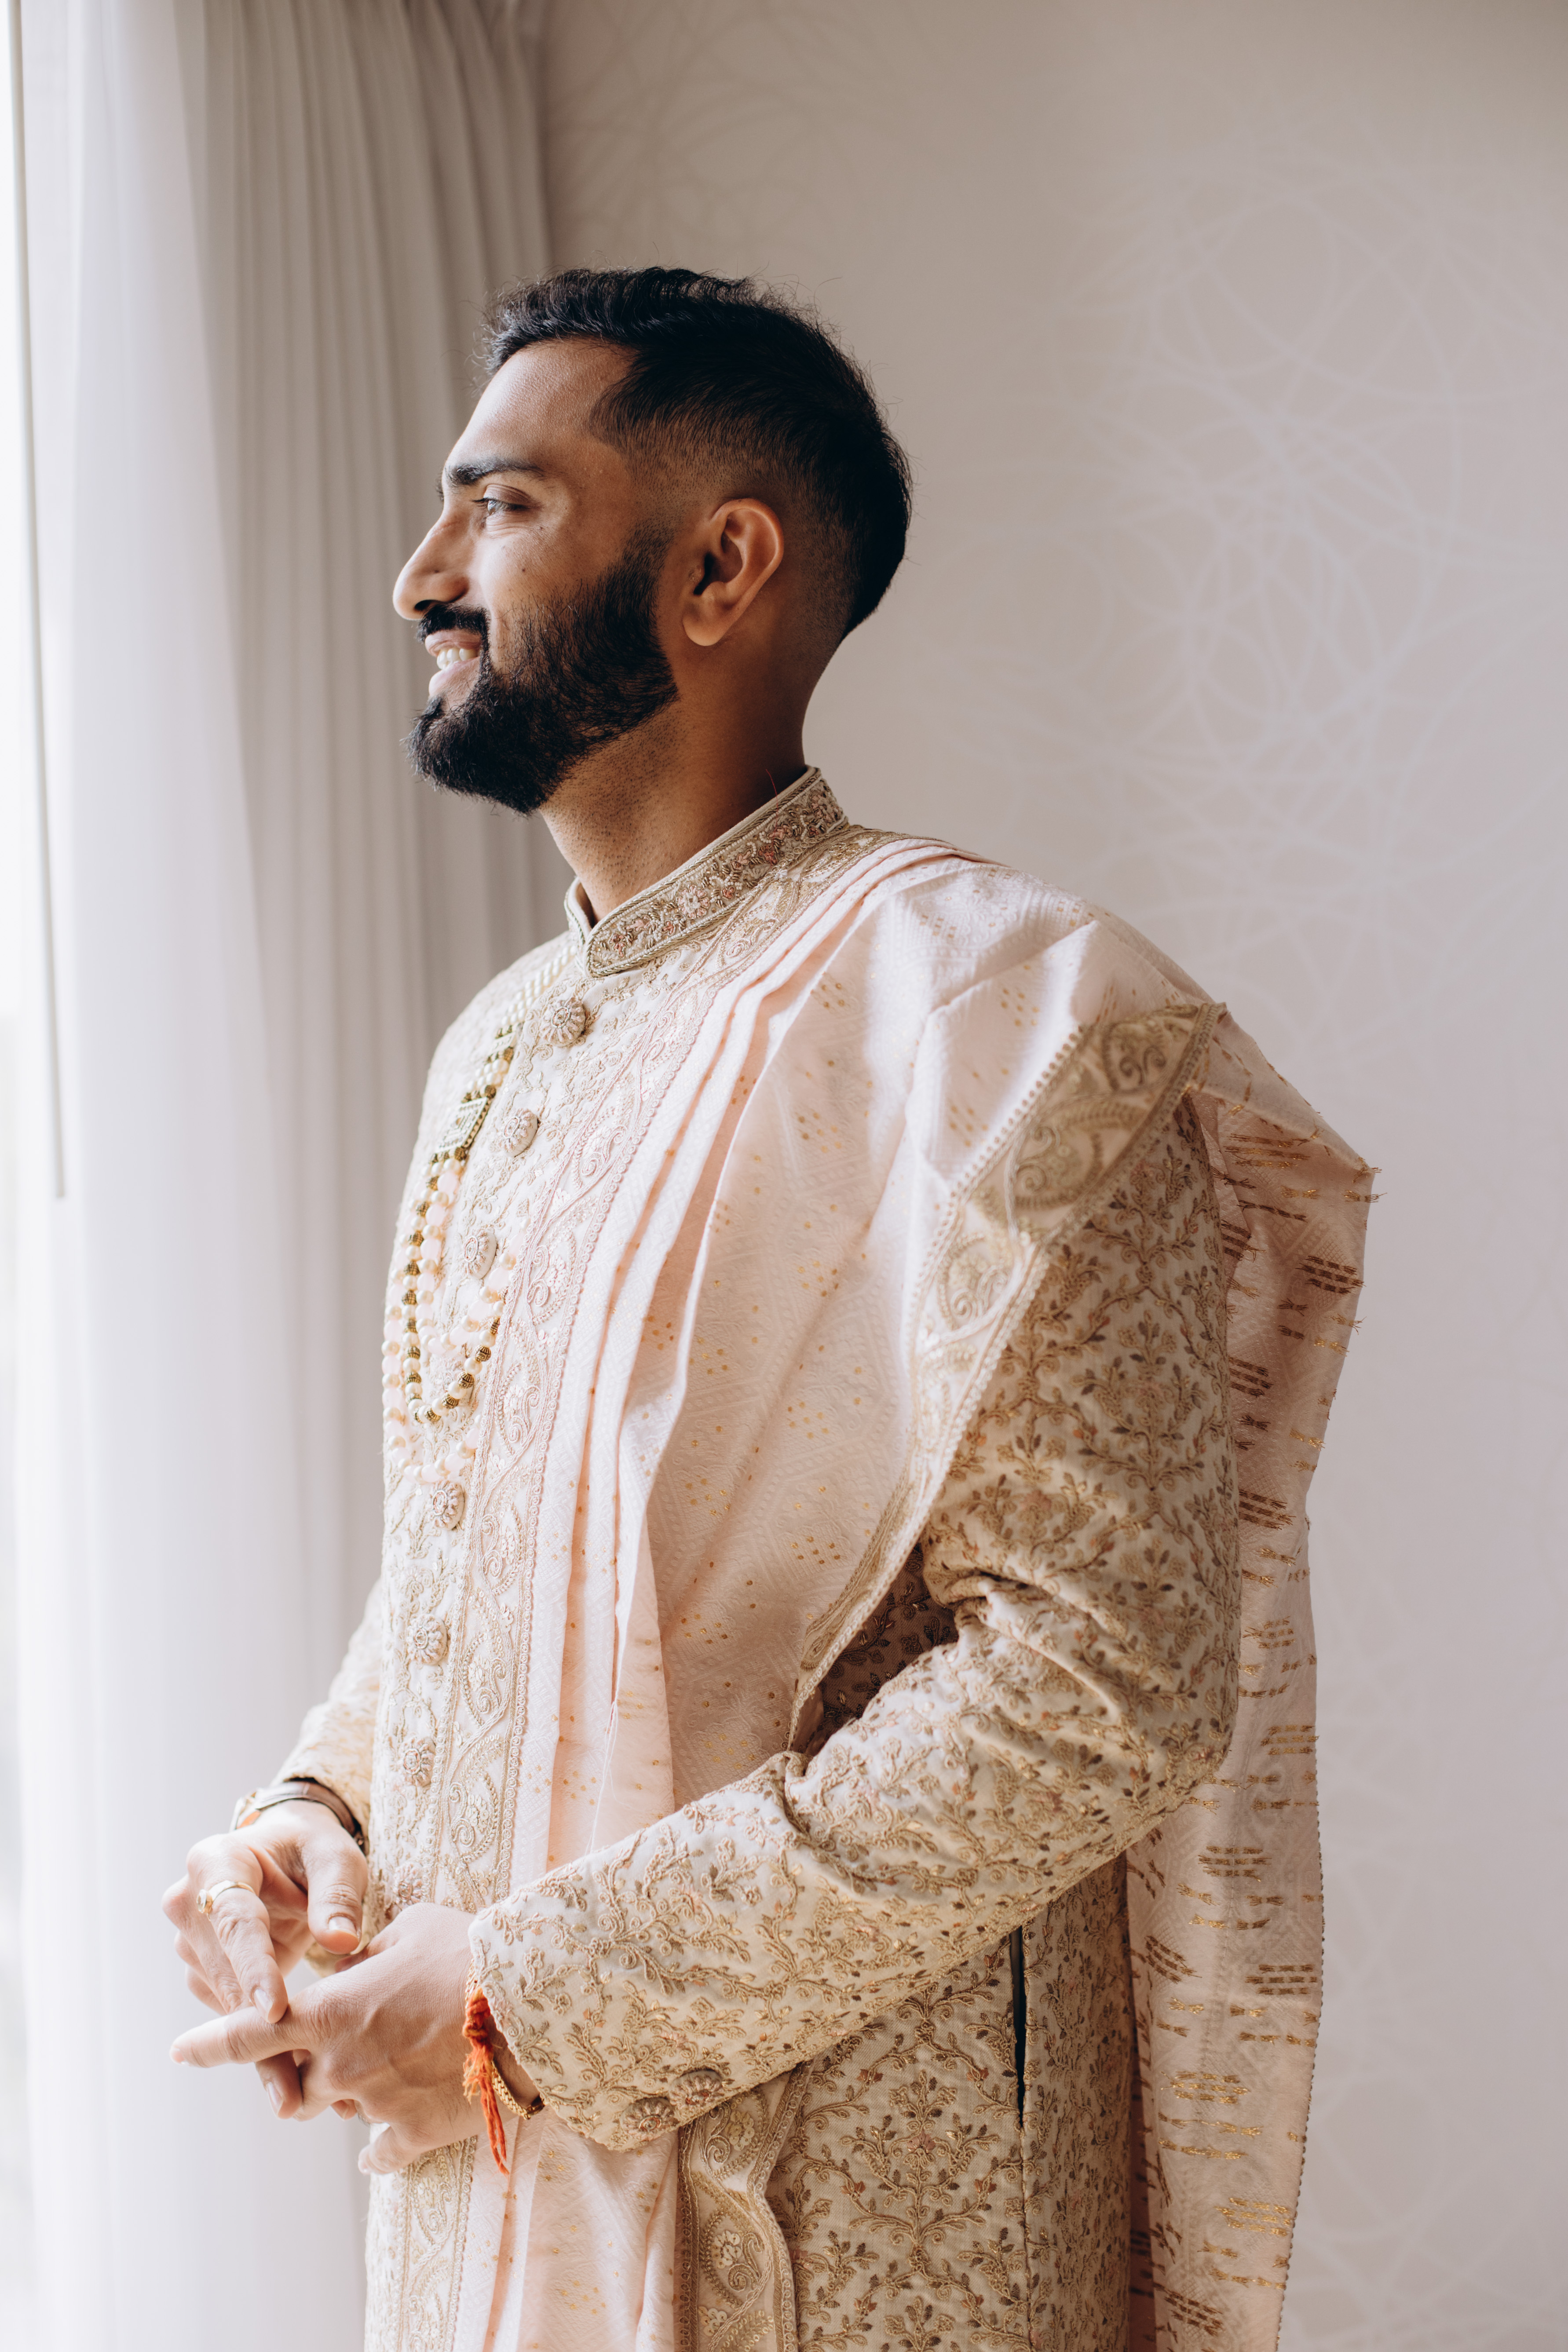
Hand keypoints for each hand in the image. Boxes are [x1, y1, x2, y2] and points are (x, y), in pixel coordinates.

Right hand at [163, 1800, 366, 2110]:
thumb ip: (337, 1892)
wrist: (287, 1853)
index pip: (235, 1921)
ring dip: (259, 2050)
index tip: (274, 2012)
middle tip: (290, 2093)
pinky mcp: (202, 1973)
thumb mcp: (334, 1855)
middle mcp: (189, 1903)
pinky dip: (259, 2042)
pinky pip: (229, 2014)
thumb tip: (342, 1940)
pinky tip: (290, 2075)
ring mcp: (190, 1942)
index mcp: (216, 1861)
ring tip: (297, 2096)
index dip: (254, 1968)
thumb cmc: (311, 1850)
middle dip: (258, 2033)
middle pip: (226, 1975)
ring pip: (225, 2005)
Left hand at [169, 1902, 538, 2173]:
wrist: (524, 2004)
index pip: (248, 2035)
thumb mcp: (408, 1927)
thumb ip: (366, 1950)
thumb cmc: (464, 1953)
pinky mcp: (414, 2132)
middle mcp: (340, 2064)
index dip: (208, 2046)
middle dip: (299, 2071)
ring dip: (344, 2096)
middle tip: (328, 2050)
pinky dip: (377, 2151)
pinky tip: (379, 2148)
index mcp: (329, 2013)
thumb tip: (351, 1962)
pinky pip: (381, 2154)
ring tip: (373, 2076)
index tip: (180, 2053)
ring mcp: (374, 2104)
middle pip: (292, 2084)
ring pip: (337, 2111)